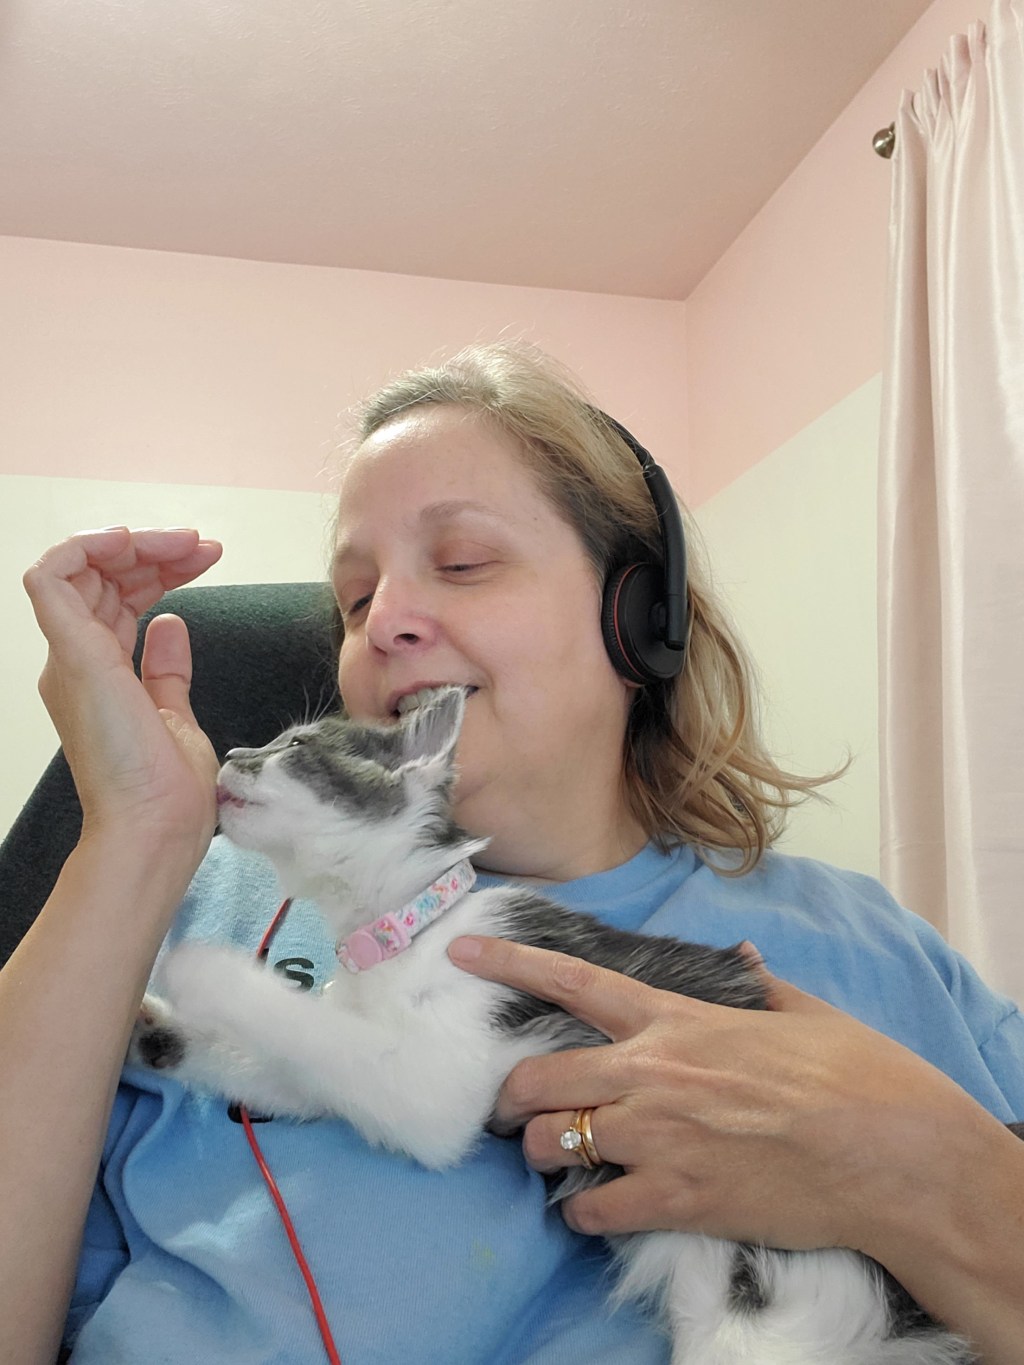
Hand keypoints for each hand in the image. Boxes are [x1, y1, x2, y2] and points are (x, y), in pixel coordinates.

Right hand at [23, 526, 223, 852]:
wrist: (155, 829)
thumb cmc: (166, 791)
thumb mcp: (175, 714)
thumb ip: (167, 669)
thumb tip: (170, 622)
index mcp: (99, 672)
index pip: (117, 598)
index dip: (158, 568)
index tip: (206, 557)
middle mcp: (76, 660)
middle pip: (100, 577)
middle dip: (153, 549)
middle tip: (202, 546)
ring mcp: (71, 657)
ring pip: (78, 566)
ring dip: (132, 543)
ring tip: (184, 544)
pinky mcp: (74, 656)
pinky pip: (49, 576)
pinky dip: (84, 547)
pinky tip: (130, 542)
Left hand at [448, 935, 995, 1260]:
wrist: (891, 1153)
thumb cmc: (853, 1074)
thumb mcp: (801, 1011)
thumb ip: (754, 984)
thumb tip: (742, 957)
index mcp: (676, 1019)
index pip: (573, 981)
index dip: (510, 964)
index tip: (462, 953)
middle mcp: (650, 1072)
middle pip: (537, 1078)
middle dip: (510, 1095)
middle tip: (512, 1108)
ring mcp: (657, 1138)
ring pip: (550, 1143)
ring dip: (542, 1153)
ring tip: (556, 1160)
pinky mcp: (675, 1199)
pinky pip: (593, 1209)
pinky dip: (584, 1213)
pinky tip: (598, 1210)